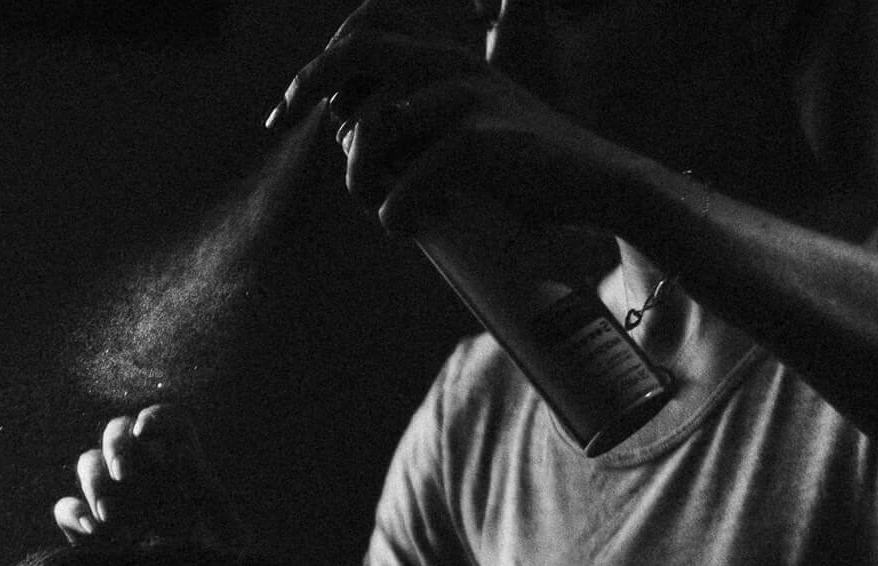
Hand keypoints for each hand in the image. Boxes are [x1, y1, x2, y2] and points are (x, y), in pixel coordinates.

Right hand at [52, 404, 239, 547]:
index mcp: (187, 475)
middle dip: (116, 446)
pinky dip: (74, 514)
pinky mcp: (87, 536)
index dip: (155, 419)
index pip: (169, 423)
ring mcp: (114, 506)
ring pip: (89, 463)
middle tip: (124, 475)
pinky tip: (95, 534)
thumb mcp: (232, 548)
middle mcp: (147, 482)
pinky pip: (66, 508)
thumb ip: (216, 508)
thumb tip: (182, 462)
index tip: (145, 434)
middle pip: (118, 432)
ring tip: (110, 517)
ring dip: (95, 481)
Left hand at [265, 0, 647, 236]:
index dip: (318, 64)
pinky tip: (407, 228)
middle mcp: (453, 65)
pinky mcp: (484, 142)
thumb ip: (408, 121)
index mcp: (444, 58)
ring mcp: (469, 99)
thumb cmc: (517, 168)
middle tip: (282, 124)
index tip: (286, 110)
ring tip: (380, 205)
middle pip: (357, 51)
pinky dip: (395, 214)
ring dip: (359, 180)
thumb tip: (342, 133)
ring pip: (371, 131)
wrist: (596, 183)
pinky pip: (408, 182)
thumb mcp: (457, 129)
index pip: (367, 26)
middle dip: (307, 86)